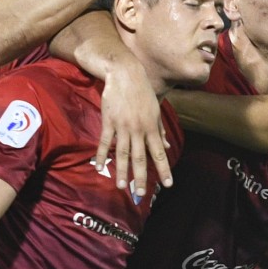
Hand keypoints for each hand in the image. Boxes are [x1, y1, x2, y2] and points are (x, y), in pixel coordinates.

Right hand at [94, 52, 171, 197]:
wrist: (125, 74)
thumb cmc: (143, 92)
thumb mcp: (156, 110)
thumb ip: (160, 130)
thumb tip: (167, 146)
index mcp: (152, 127)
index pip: (159, 153)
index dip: (164, 169)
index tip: (168, 184)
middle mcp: (139, 130)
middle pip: (141, 158)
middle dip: (141, 177)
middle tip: (140, 194)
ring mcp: (123, 126)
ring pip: (123, 153)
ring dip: (122, 171)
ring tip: (121, 186)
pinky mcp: (109, 121)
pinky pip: (105, 142)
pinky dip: (102, 155)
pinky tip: (100, 167)